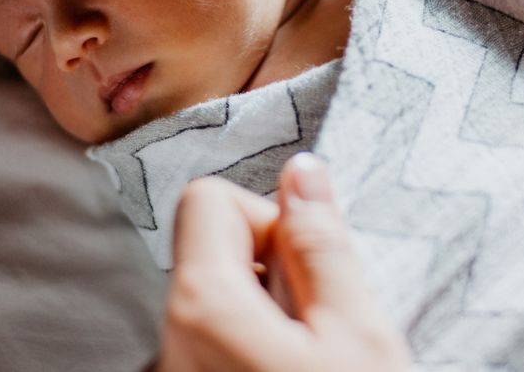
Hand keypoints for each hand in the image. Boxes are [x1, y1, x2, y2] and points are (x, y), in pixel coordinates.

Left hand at [151, 153, 408, 371]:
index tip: (309, 272)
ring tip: (309, 359)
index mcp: (203, 307)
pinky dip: (250, 346)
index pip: (208, 198)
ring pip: (216, 301)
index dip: (268, 220)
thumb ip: (322, 246)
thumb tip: (302, 171)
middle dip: (271, 269)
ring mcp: (171, 371)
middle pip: (211, 252)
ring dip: (265, 314)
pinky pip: (211, 344)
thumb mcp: (357, 333)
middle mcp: (166, 341)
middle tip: (322, 326)